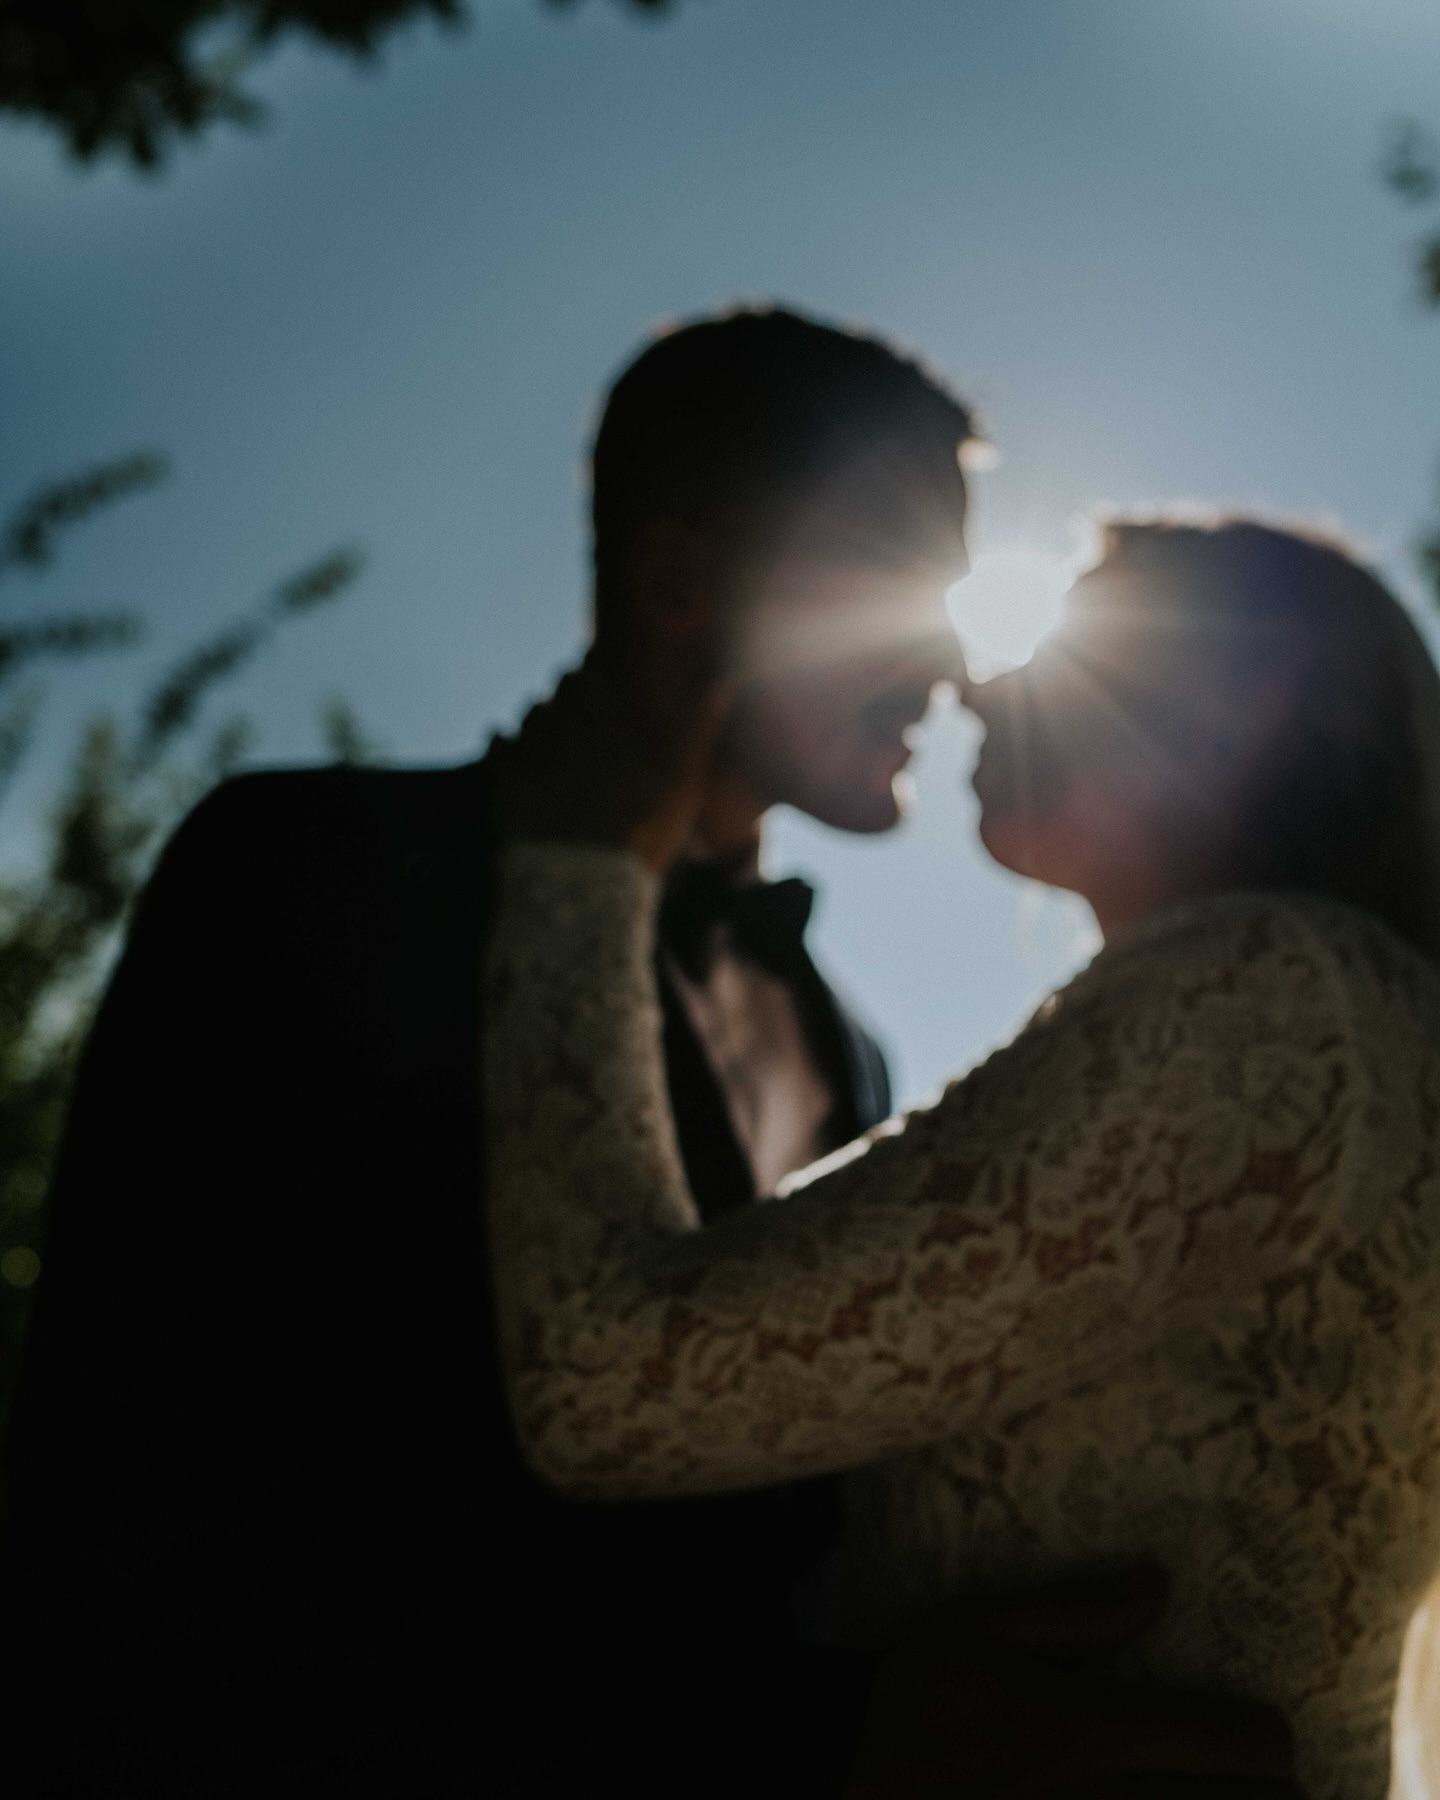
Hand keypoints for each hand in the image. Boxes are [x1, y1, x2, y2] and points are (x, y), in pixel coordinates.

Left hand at [488, 657, 730, 872]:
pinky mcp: (507, 782)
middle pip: (563, 687)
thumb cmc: (641, 833)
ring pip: (532, 711)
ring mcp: (533, 753)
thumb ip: (697, 733)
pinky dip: (503, 741)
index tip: (601, 669)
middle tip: (579, 693)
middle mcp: (567, 726)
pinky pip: (498, 745)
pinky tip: (507, 743)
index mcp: (607, 721)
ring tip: (551, 721)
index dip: (597, 667)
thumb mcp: (682, 786)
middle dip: (572, 686)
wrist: (584, 885)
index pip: (596, 672)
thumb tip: (721, 685)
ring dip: (542, 711)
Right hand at [845, 1563, 1299, 1799]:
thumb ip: (1076, 1611)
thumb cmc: (910, 1694)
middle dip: (1258, 1795)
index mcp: (1079, 1730)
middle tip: (1269, 1785)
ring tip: (1220, 1798)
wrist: (839, 1773)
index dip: (1259, 1741)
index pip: (1206, 1739)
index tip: (1271, 1737)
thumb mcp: (981, 1627)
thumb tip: (1156, 1581)